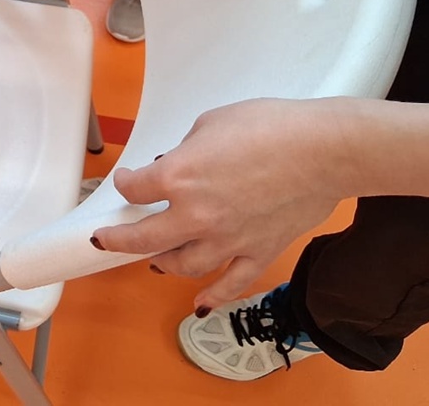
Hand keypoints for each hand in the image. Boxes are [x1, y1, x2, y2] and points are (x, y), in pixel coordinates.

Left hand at [90, 99, 339, 311]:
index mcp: (177, 178)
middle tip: (104, 239)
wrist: (323, 150)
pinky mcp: (258, 252)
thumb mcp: (210, 124)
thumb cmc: (269, 126)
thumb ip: (187, 151)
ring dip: (162, 262)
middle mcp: (195, 215)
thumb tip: (179, 165)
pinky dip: (212, 296)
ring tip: (153, 259)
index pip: (135, 190)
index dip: (126, 184)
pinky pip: (230, 284)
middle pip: (143, 239)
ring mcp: (227, 240)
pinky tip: (199, 304)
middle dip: (117, 240)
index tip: (127, 182)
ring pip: (183, 265)